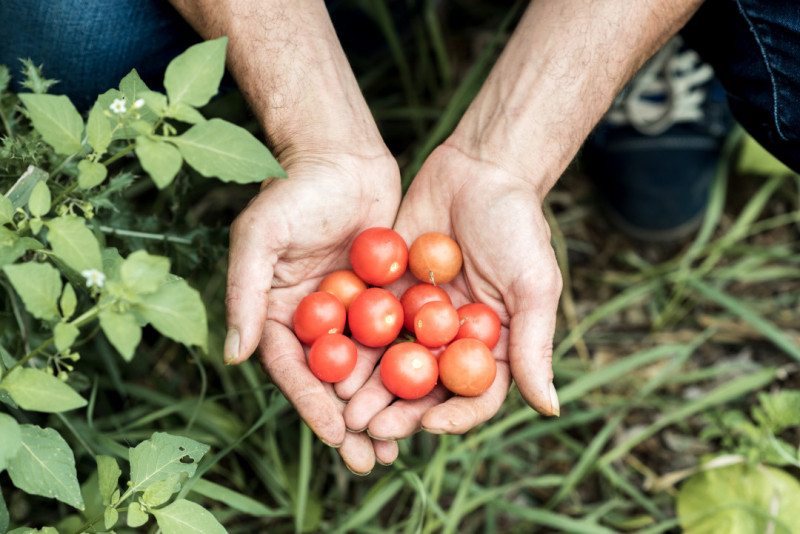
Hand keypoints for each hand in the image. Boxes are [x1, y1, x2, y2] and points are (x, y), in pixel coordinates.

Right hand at [224, 149, 401, 471]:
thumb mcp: (259, 237)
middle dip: (349, 422)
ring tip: (399, 446)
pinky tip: (429, 395)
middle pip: (330, 381)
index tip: (336, 436)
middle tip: (371, 460)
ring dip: (382, 407)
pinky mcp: (381, 298)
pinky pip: (395, 338)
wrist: (340, 156)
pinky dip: (408, 367)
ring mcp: (349, 312)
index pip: (293, 370)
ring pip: (366, 368)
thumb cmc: (292, 190)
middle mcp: (312, 320)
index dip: (311, 405)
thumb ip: (245, 293)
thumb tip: (232, 356)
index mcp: (277, 314)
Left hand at [343, 143, 561, 441]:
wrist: (478, 170)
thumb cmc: (518, 225)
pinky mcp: (388, 293)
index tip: (430, 424)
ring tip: (343, 402)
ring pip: (390, 362)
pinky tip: (330, 356)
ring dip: (368, 386)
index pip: (474, 396)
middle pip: (425, 388)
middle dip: (398, 410)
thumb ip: (534, 346)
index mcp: (491, 347)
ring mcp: (417, 318)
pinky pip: (367, 323)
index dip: (454, 415)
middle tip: (369, 426)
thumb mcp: (533, 286)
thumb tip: (549, 410)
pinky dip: (350, 341)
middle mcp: (452, 340)